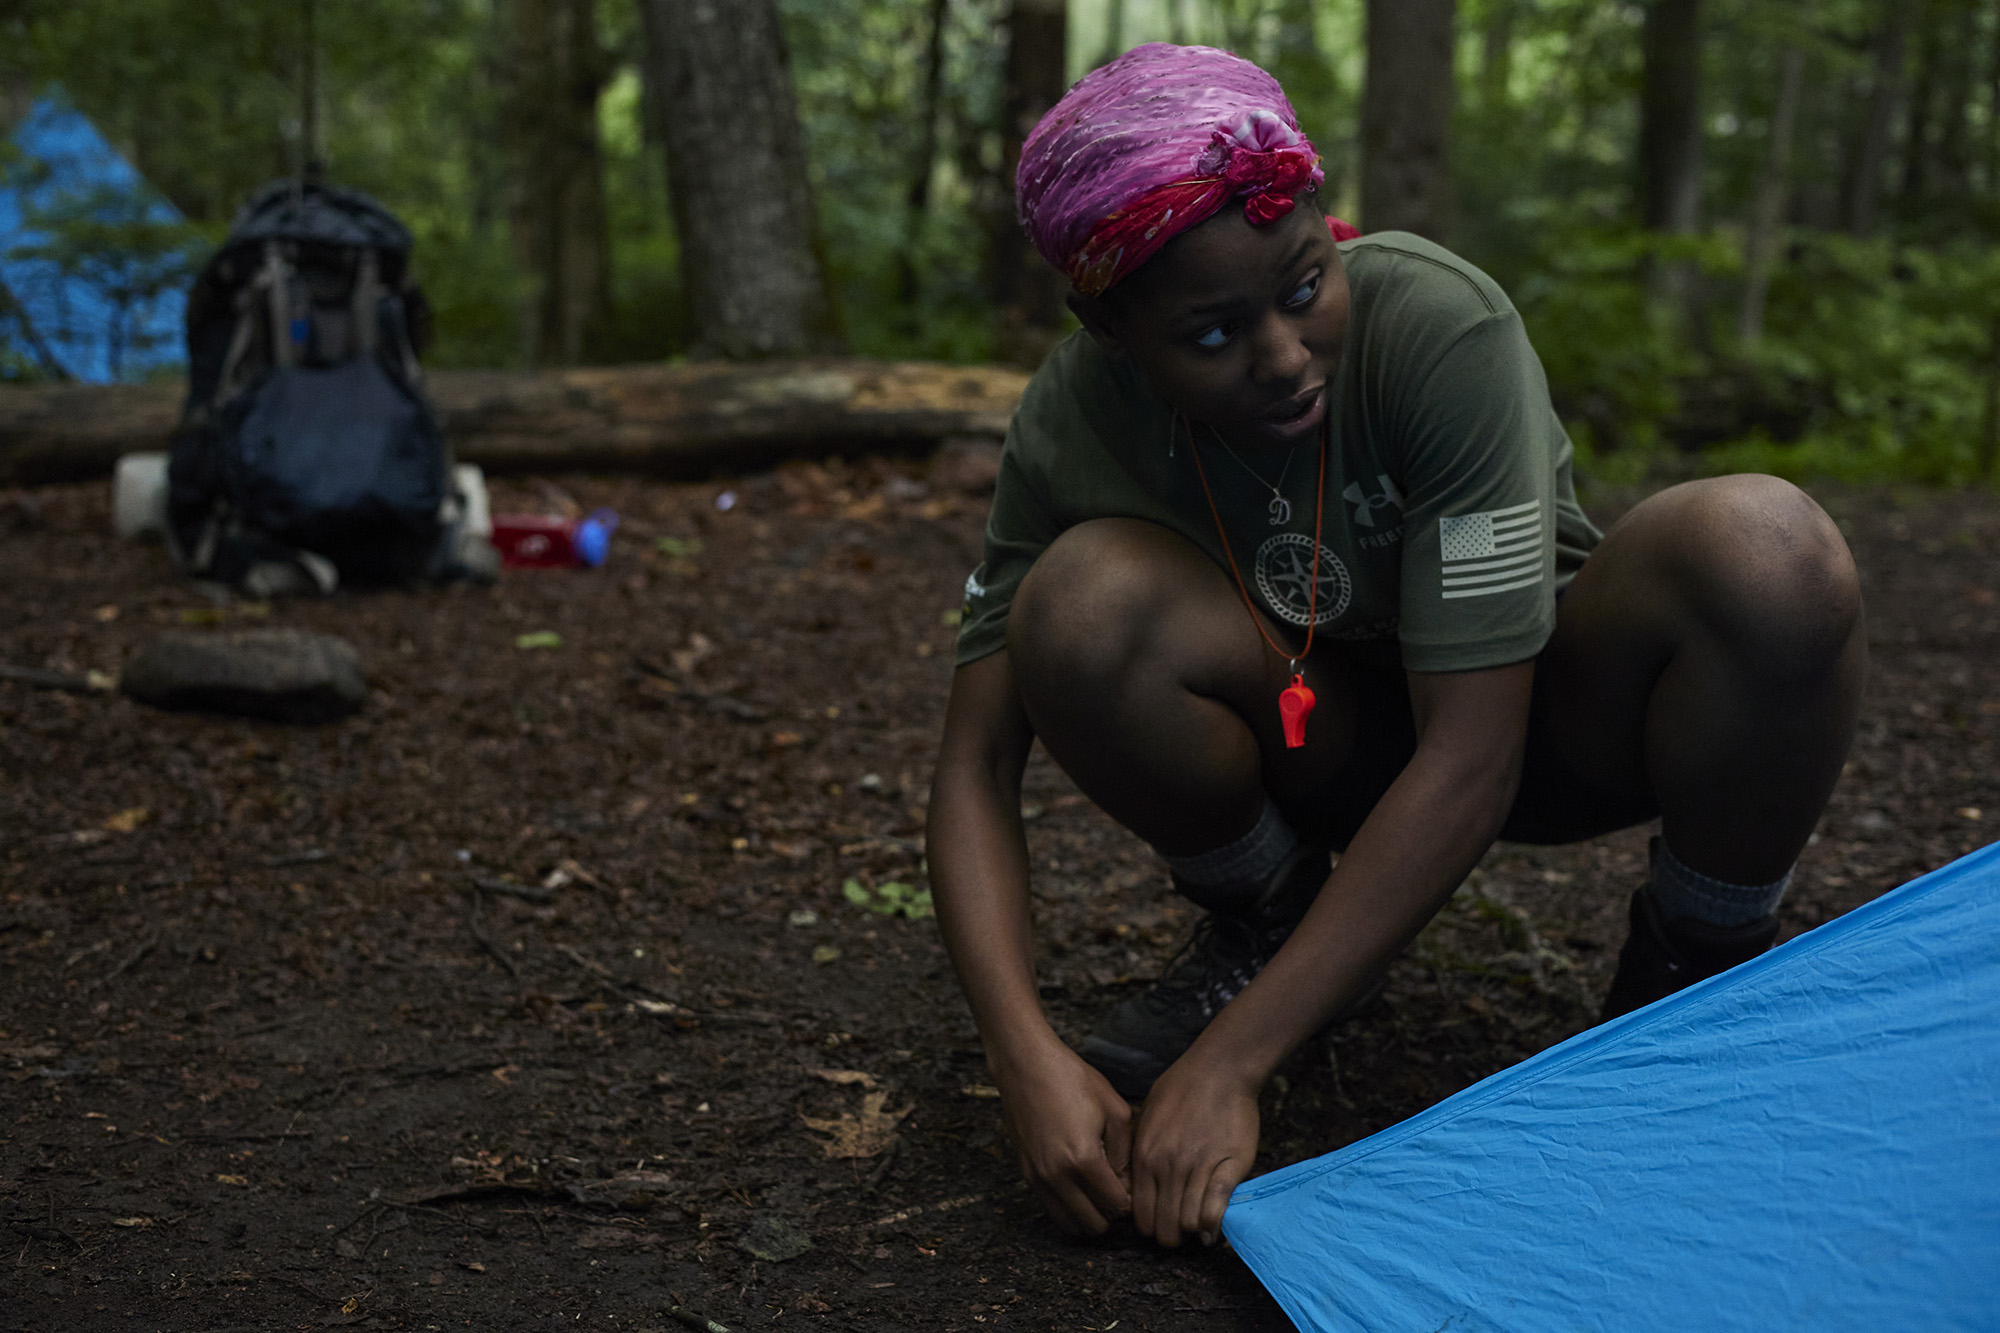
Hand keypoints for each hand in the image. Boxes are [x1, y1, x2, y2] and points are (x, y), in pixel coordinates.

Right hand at [993, 1043, 1132, 1235]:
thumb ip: (1125, 1153)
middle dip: (1111, 1213)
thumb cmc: (1072, 1080)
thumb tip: (1126, 1182)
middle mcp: (1057, 1175)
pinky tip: (1079, 1186)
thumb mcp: (1114, 1109)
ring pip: (1070, 1224)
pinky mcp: (1026, 1173)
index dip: (1130, 1201)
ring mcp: (1038, 1177)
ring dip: (1089, 1215)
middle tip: (1117, 1191)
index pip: (1116, 1205)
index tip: (1133, 1186)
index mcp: (1083, 1159)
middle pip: (1094, 1224)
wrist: (1026, 1065)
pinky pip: (1051, 1209)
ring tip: (1098, 1191)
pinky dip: (1069, 1208)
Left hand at [1129, 1052, 1259, 1246]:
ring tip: (1197, 1223)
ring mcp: (1198, 1167)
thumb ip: (1143, 1155)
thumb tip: (1139, 1187)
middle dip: (1171, 1235)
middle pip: (1164, 1227)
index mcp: (1144, 1157)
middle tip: (1180, 1228)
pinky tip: (1214, 1223)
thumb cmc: (1181, 1089)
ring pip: (1189, 1223)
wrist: (1220, 1069)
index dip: (1151, 1226)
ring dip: (1193, 1230)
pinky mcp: (1229, 1166)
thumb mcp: (1147, 1118)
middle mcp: (1167, 1167)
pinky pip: (1215, 1209)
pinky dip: (1214, 1223)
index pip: (1140, 1215)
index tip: (1160, 1222)